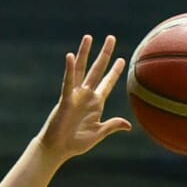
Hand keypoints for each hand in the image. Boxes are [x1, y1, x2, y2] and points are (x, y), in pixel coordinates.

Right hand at [36, 34, 131, 161]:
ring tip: (89, 37)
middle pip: (97, 70)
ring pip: (81, 70)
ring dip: (84, 53)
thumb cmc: (76, 142)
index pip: (107, 83)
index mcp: (96, 103)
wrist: (58, 149)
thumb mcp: (98, 133)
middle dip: (105, 54)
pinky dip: (69, 70)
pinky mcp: (65, 100)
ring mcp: (75, 95)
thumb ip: (112, 126)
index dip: (115, 71)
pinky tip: (71, 57)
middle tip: (111, 38)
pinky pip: (68, 82)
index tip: (122, 59)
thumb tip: (128, 125)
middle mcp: (86, 95)